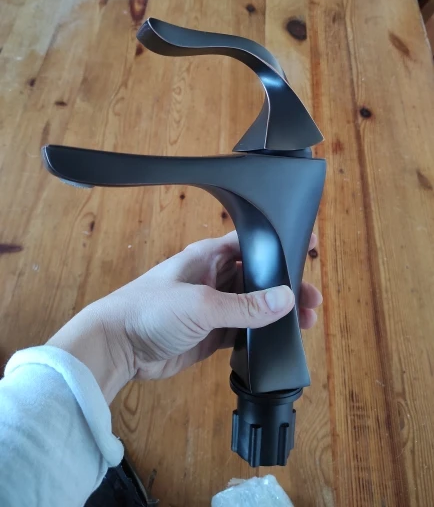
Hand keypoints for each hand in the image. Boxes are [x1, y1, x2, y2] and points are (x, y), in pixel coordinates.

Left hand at [49, 232, 321, 402]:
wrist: (116, 347)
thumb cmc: (150, 310)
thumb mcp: (201, 304)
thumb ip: (245, 305)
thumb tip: (286, 298)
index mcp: (210, 256)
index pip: (252, 244)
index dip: (280, 246)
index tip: (308, 249)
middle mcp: (214, 277)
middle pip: (259, 277)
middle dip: (285, 286)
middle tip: (313, 300)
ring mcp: (213, 307)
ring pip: (254, 306)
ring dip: (276, 313)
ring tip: (305, 322)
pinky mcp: (210, 333)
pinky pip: (243, 331)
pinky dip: (261, 334)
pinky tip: (280, 339)